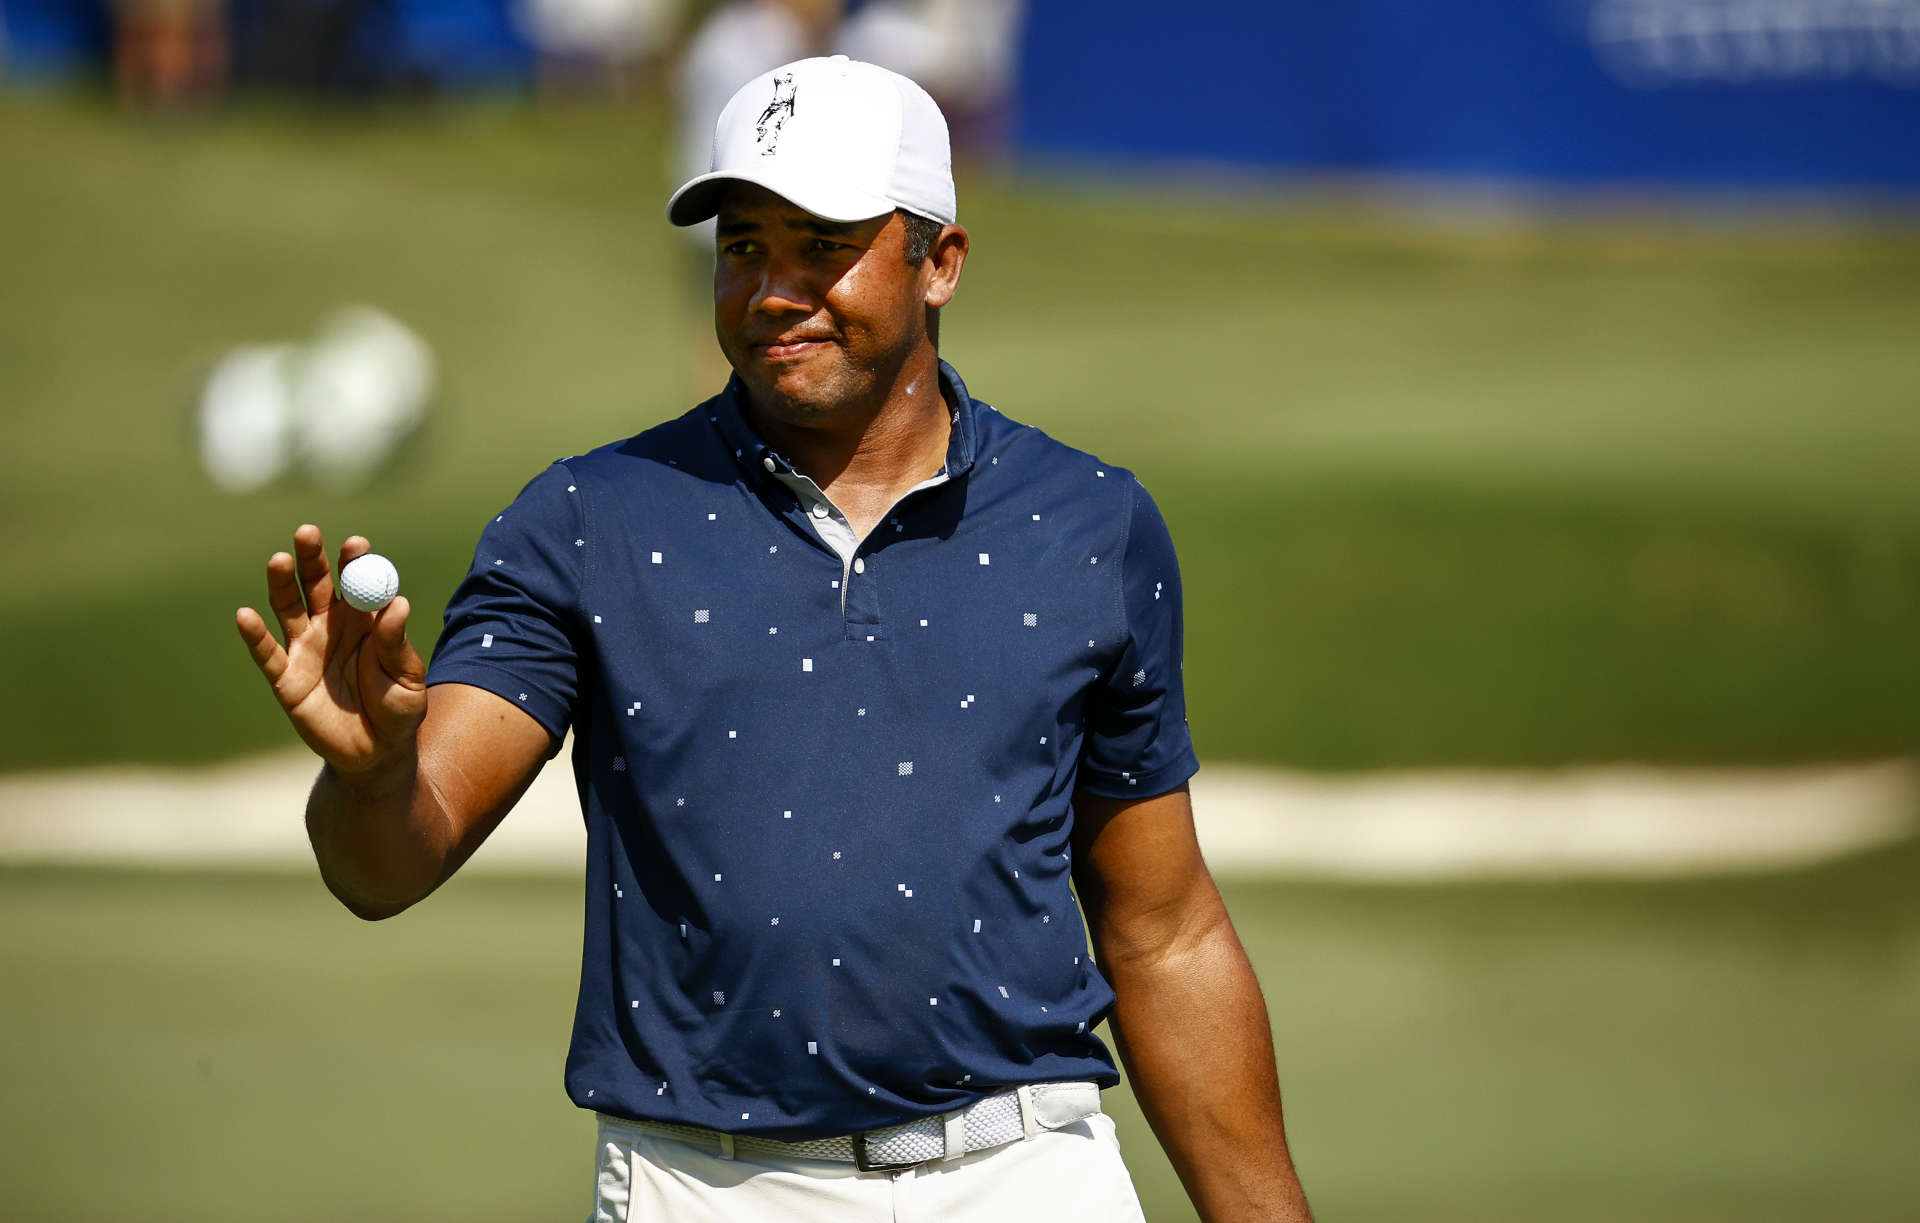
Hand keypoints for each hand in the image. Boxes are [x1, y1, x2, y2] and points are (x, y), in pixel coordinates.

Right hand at [235, 524, 427, 776]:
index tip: (356, 543)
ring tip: (279, 559)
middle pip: (315, 584)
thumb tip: (398, 604)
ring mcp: (305, 650)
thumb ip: (396, 644)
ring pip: (287, 608)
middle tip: (308, 533)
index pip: (356, 581)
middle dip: (311, 558)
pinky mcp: (285, 678)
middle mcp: (330, 627)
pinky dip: (254, 635)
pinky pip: (267, 654)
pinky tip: (245, 615)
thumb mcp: (407, 678)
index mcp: (364, 620)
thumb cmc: (399, 709)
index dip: (353, 560)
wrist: (377, 753)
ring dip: (281, 584)